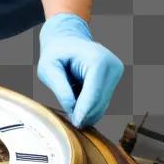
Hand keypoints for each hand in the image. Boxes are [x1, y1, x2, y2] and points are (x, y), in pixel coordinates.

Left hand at [37, 13, 123, 128]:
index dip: (84, 111)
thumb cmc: (55, 52)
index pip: (94, 94)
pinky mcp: (114, 79)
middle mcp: (112, 65)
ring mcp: (116, 72)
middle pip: (100, 101)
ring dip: (87, 111)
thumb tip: (72, 109)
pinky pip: (103, 100)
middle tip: (71, 122)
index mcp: (98, 59)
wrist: (66, 40)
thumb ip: (60, 88)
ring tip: (70, 108)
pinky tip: (77, 102)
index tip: (75, 124)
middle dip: (85, 114)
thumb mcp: (48, 68)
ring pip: (103, 103)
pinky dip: (90, 105)